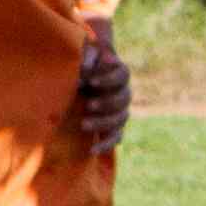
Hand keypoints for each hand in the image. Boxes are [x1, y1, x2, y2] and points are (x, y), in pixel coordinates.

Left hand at [74, 21, 133, 152]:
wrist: (81, 82)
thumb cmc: (83, 65)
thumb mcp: (84, 55)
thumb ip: (87, 57)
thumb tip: (85, 68)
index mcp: (120, 73)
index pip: (122, 75)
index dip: (108, 79)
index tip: (91, 81)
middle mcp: (124, 93)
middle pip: (123, 99)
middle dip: (106, 103)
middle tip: (87, 105)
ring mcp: (121, 111)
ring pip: (120, 119)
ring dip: (103, 122)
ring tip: (83, 125)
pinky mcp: (114, 127)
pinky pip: (116, 137)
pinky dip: (106, 144)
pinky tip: (92, 150)